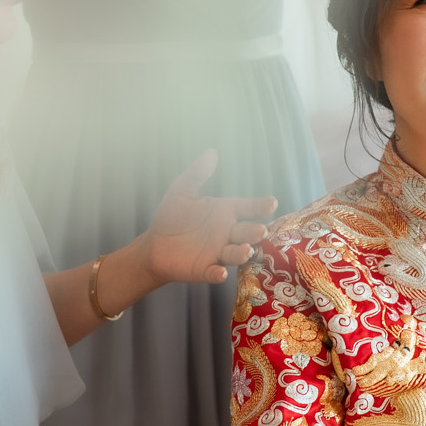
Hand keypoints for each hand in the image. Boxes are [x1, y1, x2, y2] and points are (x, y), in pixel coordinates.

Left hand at [140, 149, 275, 284]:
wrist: (154, 245)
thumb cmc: (172, 217)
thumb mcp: (181, 192)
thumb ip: (196, 174)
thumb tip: (212, 152)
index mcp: (225, 212)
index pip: (248, 207)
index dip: (260, 206)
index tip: (272, 202)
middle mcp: (227, 233)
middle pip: (247, 232)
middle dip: (255, 232)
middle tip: (261, 231)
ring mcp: (218, 253)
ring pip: (236, 253)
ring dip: (242, 252)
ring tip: (246, 249)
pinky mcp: (205, 270)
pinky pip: (214, 272)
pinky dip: (218, 273)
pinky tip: (220, 272)